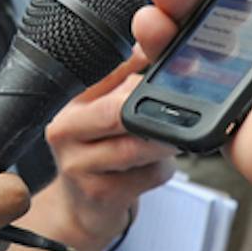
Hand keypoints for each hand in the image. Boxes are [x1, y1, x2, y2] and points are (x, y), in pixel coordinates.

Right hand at [42, 63, 179, 245]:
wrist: (81, 208)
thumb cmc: (98, 154)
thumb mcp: (104, 110)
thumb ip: (127, 76)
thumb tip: (155, 42)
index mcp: (71, 103)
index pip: (112, 77)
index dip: (147, 77)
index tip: (177, 74)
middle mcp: (65, 131)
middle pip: (119, 112)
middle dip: (157, 112)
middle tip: (186, 111)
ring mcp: (79, 166)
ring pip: (137, 145)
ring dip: (165, 142)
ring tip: (175, 139)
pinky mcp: (100, 195)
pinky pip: (148, 174)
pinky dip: (162, 169)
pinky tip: (155, 168)